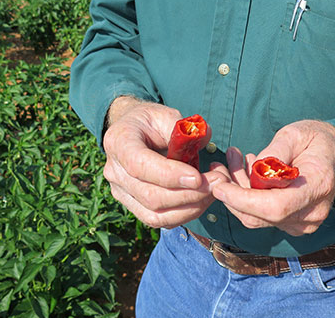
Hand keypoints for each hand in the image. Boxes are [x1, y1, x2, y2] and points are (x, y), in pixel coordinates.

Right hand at [102, 97, 227, 228]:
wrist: (135, 132)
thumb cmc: (151, 122)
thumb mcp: (166, 114)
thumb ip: (184, 126)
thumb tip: (205, 135)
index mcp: (119, 142)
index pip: (139, 165)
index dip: (169, 175)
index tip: (198, 177)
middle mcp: (114, 171)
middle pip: (150, 195)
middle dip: (190, 194)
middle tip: (219, 181)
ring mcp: (121, 192)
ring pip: (155, 215)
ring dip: (191, 207)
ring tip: (214, 191)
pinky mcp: (133, 206)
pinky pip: (159, 220)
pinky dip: (185, 214)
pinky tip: (203, 199)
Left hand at [211, 120, 334, 236]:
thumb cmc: (318, 140)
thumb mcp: (296, 133)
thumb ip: (275, 152)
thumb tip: (254, 169)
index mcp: (317, 188)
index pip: (274, 207)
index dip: (243, 200)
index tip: (219, 187)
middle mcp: (311, 213)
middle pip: (259, 216)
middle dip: (232, 193)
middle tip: (218, 167)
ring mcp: (302, 223)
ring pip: (256, 217)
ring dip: (237, 191)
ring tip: (232, 160)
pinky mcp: (292, 223)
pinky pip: (261, 216)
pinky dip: (247, 196)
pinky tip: (246, 171)